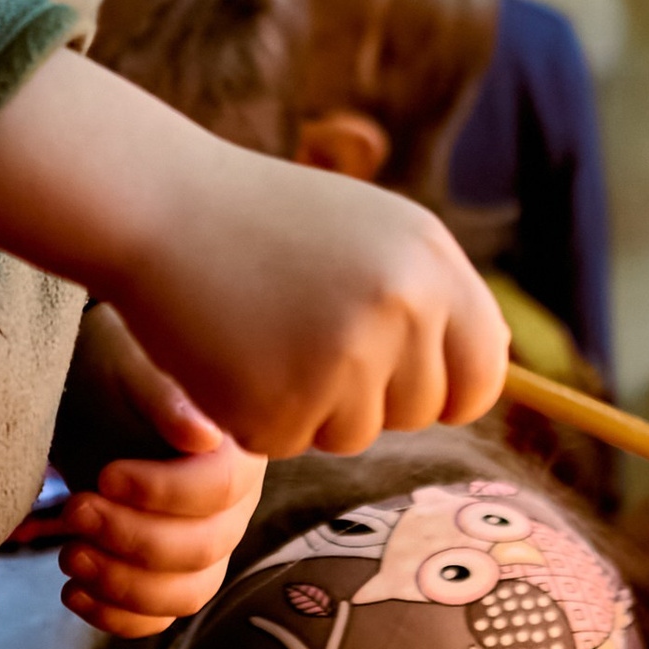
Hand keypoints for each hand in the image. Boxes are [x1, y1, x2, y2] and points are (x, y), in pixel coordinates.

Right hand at [0, 48, 507, 456]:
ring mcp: (343, 362)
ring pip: (354, 434)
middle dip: (370, 393)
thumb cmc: (264, 219)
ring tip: (263, 330)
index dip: (448, 387)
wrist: (156, 205)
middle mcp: (401, 311)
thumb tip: (491, 373)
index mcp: (432, 264)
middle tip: (304, 333)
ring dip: (310, 403)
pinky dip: (256, 414)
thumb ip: (432, 297)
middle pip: (420, 411)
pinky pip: (289, 443)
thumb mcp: (372, 232)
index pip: (483, 372)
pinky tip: (229, 352)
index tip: (404, 378)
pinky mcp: (280, 408)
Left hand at [56, 306, 266, 640]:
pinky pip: (159, 618)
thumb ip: (165, 396)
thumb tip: (203, 434)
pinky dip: (115, 617)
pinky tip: (72, 592)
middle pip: (204, 549)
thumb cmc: (116, 368)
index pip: (221, 489)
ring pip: (186, 594)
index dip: (163, 493)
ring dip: (123, 586)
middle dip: (132, 539)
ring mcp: (205, 547)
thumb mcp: (133, 366)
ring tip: (68, 555)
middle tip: (75, 511)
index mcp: (235, 450)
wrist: (92, 386)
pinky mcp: (171, 577)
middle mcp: (232, 506)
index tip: (105, 475)